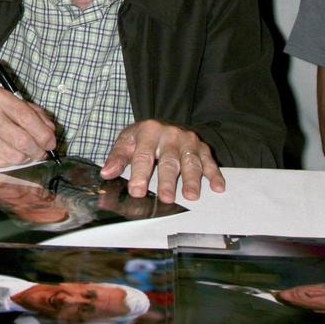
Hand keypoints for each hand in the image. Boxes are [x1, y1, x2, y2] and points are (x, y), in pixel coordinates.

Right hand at [0, 86, 58, 166]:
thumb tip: (50, 129)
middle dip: (38, 150)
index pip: (27, 117)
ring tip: (23, 153)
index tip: (51, 142)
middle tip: (41, 153)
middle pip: (24, 140)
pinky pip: (4, 164)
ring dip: (25, 158)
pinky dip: (10, 162)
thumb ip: (31, 112)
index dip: (44, 134)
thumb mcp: (4, 103)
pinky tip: (5, 154)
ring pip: (16, 156)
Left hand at [100, 119, 223, 203]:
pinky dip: (215, 174)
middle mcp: (170, 134)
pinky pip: (209, 162)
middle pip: (169, 160)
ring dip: (192, 180)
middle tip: (167, 199)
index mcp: (148, 131)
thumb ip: (117, 157)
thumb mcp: (127, 141)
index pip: (143, 155)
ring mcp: (188, 141)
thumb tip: (107, 173)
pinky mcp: (202, 148)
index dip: (139, 174)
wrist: (164, 124)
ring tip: (191, 196)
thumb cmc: (144, 138)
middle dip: (167, 181)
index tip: (137, 191)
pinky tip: (217, 187)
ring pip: (191, 162)